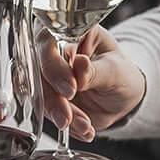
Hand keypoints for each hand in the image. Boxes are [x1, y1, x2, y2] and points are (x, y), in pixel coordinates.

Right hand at [36, 25, 145, 141]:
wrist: (123, 98)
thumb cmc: (121, 75)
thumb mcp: (116, 71)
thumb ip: (95, 71)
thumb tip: (79, 64)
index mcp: (71, 30)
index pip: (48, 40)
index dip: (54, 65)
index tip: (71, 88)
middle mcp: (53, 50)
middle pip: (36, 70)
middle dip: (52, 98)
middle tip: (69, 116)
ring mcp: (47, 74)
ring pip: (37, 94)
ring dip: (59, 114)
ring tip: (85, 125)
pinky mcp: (46, 95)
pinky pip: (45, 111)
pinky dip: (65, 123)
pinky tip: (84, 129)